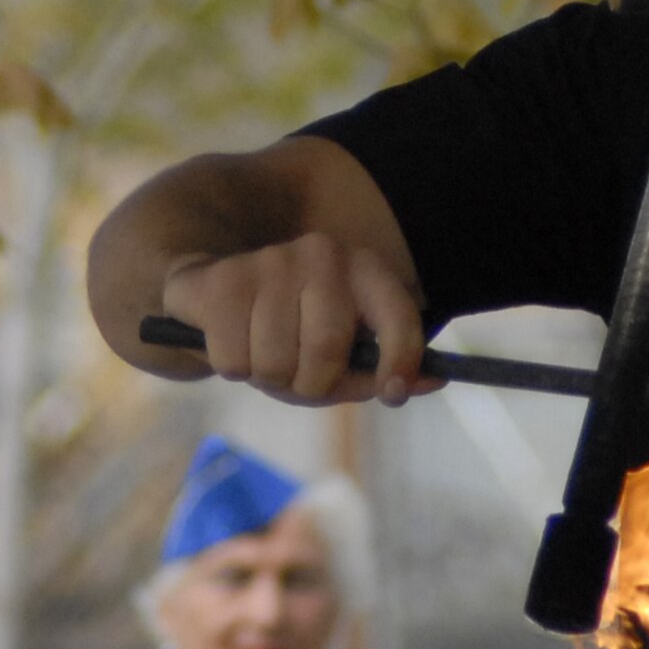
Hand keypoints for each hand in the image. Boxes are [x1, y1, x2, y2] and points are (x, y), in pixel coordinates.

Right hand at [158, 232, 436, 406]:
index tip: (392, 394)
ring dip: (269, 379)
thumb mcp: (342, 354)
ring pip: (275, 361)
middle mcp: (324, 255)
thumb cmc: (292, 332)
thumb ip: (381, 370)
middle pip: (326, 349)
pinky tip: (235, 341)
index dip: (401, 362)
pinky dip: (234, 369)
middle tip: (299, 378)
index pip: (399, 317)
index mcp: (366, 270)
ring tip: (265, 356)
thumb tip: (433, 382)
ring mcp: (273, 261)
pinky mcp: (225, 280)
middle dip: (311, 384)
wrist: (215, 289)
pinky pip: (233, 360)